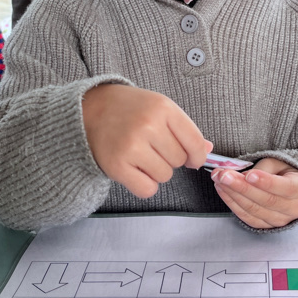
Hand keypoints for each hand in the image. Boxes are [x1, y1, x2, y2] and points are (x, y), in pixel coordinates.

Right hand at [82, 84, 210, 198]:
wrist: (90, 109)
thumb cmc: (128, 109)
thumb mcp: (158, 107)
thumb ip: (184, 128)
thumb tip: (207, 150)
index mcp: (163, 108)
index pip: (195, 142)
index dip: (197, 155)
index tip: (192, 159)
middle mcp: (148, 126)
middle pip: (179, 161)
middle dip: (170, 159)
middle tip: (152, 147)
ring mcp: (132, 146)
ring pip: (164, 176)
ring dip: (156, 171)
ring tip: (140, 155)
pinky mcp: (117, 166)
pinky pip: (147, 190)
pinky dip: (144, 185)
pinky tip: (135, 170)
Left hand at [211, 157, 297, 228]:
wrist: (296, 191)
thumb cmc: (287, 173)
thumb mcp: (280, 163)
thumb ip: (263, 169)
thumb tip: (242, 176)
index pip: (285, 188)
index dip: (266, 182)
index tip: (249, 174)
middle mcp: (294, 208)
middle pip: (266, 200)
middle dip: (241, 187)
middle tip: (223, 175)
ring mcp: (280, 220)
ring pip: (254, 210)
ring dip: (233, 194)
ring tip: (219, 180)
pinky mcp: (266, 225)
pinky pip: (247, 217)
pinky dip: (232, 204)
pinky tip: (223, 191)